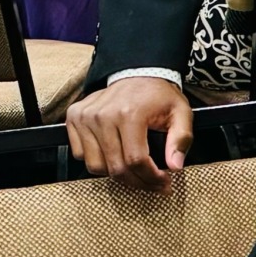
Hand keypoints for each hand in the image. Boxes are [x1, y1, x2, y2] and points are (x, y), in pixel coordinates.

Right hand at [63, 76, 194, 189]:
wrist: (137, 72)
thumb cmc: (159, 96)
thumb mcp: (181, 113)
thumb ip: (181, 139)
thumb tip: (176, 166)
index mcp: (130, 114)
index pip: (135, 160)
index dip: (151, 178)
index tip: (164, 183)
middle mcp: (103, 115)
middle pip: (115, 167)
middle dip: (137, 182)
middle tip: (152, 183)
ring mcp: (85, 117)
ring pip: (95, 166)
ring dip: (116, 175)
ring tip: (135, 170)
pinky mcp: (74, 117)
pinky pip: (80, 154)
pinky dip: (97, 161)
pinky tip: (115, 154)